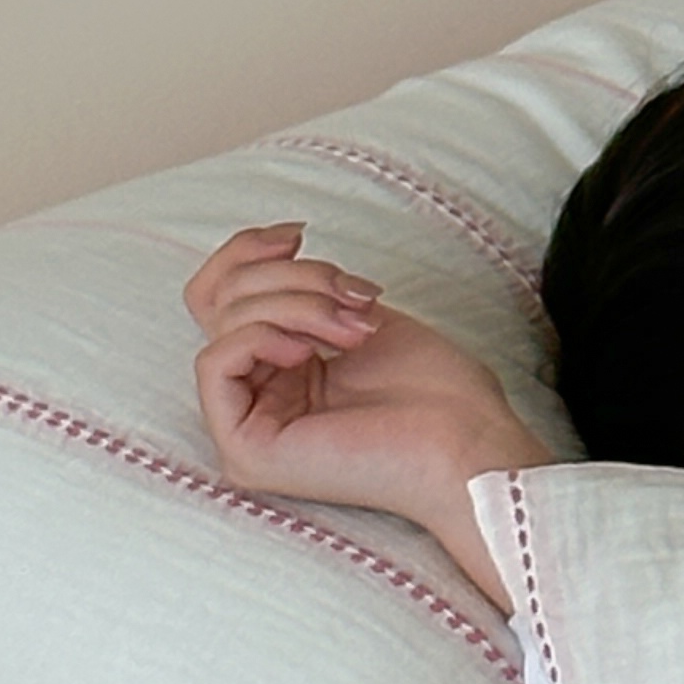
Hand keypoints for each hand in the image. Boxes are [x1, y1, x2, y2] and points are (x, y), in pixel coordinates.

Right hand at [186, 224, 543, 596]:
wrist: (467, 445)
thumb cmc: (438, 391)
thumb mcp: (362, 314)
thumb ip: (305, 287)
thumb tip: (276, 245)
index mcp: (283, 369)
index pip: (221, 295)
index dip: (247, 250)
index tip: (299, 233)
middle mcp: (259, 398)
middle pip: (226, 300)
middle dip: (297, 279)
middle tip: (358, 299)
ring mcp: (248, 428)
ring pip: (226, 324)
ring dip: (299, 306)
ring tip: (357, 330)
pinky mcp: (246, 449)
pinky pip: (215, 362)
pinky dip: (260, 337)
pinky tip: (310, 352)